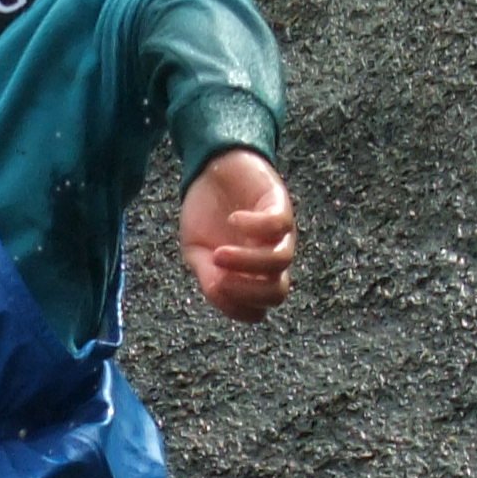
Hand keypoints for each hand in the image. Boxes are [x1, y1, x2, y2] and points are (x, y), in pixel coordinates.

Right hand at [178, 148, 295, 322]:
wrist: (212, 169)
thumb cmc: (206, 213)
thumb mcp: (196, 249)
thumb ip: (207, 275)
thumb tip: (218, 292)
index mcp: (252, 274)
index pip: (258, 307)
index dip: (238, 308)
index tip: (214, 290)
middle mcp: (270, 257)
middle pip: (277, 293)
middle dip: (247, 292)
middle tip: (218, 279)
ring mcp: (279, 233)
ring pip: (280, 261)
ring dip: (246, 263)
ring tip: (218, 254)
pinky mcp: (280, 204)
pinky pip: (278, 225)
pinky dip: (253, 227)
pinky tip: (233, 220)